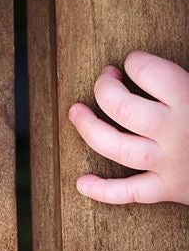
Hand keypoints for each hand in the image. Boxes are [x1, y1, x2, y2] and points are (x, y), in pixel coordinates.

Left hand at [68, 51, 188, 204]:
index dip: (135, 62)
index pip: (145, 69)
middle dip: (103, 88)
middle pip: (120, 107)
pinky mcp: (170, 190)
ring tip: (76, 112)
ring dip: (88, 129)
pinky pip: (131, 194)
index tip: (136, 64)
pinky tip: (81, 184)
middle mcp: (175, 131)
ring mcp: (169, 163)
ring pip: (115, 147)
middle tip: (107, 80)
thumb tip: (167, 55)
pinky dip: (104, 192)